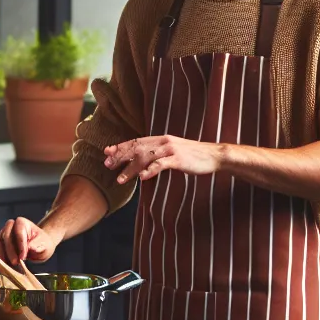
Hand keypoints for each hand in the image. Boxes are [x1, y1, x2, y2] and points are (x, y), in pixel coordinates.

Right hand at [0, 215, 60, 264]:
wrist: (38, 246)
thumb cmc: (42, 243)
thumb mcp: (45, 245)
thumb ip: (38, 246)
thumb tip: (30, 248)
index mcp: (22, 223)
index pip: (19, 232)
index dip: (20, 245)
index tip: (23, 257)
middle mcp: (10, 226)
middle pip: (6, 236)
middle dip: (10, 250)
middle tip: (15, 262)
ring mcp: (4, 233)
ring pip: (0, 243)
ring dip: (3, 255)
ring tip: (9, 266)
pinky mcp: (0, 242)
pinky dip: (0, 258)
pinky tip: (5, 265)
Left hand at [104, 135, 222, 182]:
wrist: (213, 155)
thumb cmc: (192, 156)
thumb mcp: (172, 151)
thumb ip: (158, 153)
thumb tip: (142, 161)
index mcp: (160, 140)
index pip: (136, 141)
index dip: (121, 146)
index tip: (107, 152)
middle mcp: (163, 142)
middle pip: (137, 148)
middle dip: (121, 156)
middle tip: (107, 165)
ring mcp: (171, 150)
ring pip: (146, 157)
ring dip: (131, 168)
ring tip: (120, 179)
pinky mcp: (178, 159)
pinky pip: (161, 164)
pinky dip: (150, 170)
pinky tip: (142, 178)